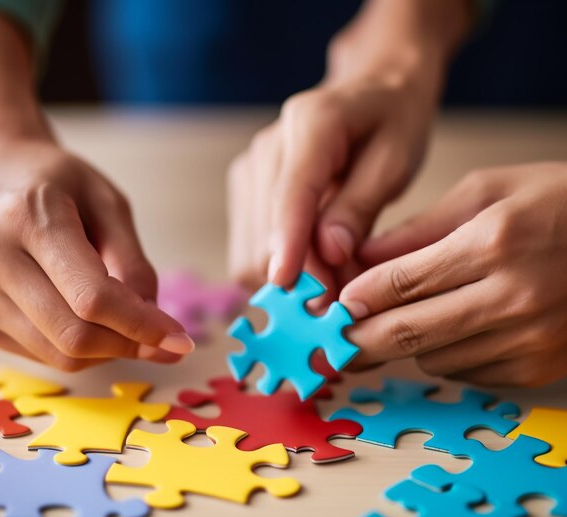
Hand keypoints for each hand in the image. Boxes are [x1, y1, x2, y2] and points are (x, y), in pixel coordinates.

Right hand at [0, 137, 193, 370]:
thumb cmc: (60, 186)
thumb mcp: (110, 205)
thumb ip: (134, 264)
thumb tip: (154, 324)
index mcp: (30, 219)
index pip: (92, 297)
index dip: (142, 326)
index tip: (180, 341)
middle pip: (75, 335)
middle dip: (130, 345)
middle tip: (163, 340)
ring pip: (61, 355)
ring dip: (109, 351)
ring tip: (127, 324)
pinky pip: (45, 356)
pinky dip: (83, 350)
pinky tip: (92, 321)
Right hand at [227, 0, 471, 299]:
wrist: (370, 93)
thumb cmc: (392, 123)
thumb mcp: (396, 159)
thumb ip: (361, 206)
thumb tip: (329, 253)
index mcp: (310, 125)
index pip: (290, 197)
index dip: (288, 247)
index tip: (291, 289)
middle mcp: (267, 149)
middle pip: (263, 236)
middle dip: (301, 277)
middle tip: (344, 299)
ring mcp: (249, 172)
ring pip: (249, 252)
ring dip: (291, 279)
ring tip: (336, 280)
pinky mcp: (245, 194)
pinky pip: (249, 250)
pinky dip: (281, 270)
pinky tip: (315, 268)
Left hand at [341, 162, 566, 386]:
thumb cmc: (557, 203)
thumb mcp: (487, 191)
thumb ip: (419, 228)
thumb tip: (361, 258)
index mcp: (494, 242)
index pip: (402, 282)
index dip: (358, 297)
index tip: (332, 307)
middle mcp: (513, 297)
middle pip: (408, 332)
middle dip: (358, 341)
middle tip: (331, 344)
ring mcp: (530, 339)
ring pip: (431, 359)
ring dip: (407, 344)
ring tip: (409, 318)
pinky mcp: (538, 368)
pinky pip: (464, 373)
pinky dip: (445, 356)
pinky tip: (455, 329)